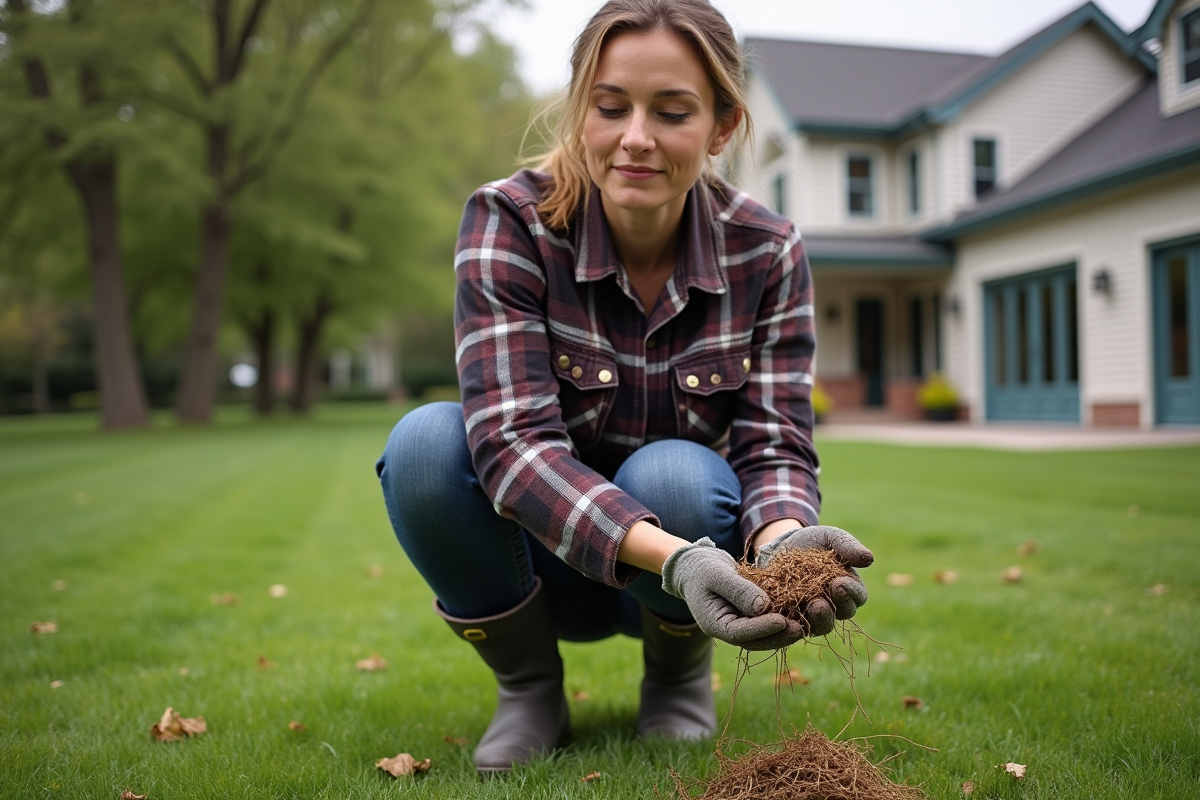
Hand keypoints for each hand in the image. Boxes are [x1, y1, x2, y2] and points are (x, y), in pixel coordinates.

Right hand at [661, 538, 804, 650]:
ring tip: (806, 625)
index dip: (762, 629)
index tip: (782, 621)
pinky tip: (801, 614)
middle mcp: (728, 630)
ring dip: (785, 632)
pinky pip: (767, 623)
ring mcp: (739, 626)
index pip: (739, 633)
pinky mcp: (749, 617)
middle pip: (756, 640)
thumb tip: (762, 606)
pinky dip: (783, 621)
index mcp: (714, 624)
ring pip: (764, 636)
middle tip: (801, 629)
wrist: (697, 567)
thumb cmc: (703, 568)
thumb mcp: (717, 574)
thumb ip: (738, 589)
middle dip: (779, 636)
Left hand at [755, 525, 872, 635]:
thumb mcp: (830, 538)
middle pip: (843, 613)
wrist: (782, 546)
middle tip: (829, 595)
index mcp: (849, 587)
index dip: (852, 592)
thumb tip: (869, 559)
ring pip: (822, 625)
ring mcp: (814, 614)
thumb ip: (848, 546)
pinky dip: (794, 622)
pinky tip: (789, 614)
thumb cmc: (814, 542)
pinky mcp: (793, 619)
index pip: (858, 596)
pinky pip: (796, 626)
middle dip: (838, 605)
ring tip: (813, 606)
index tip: (840, 582)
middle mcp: (835, 605)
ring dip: (820, 618)